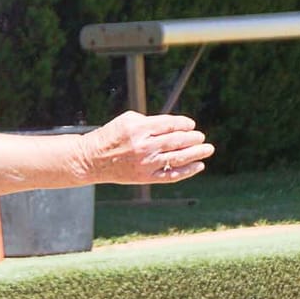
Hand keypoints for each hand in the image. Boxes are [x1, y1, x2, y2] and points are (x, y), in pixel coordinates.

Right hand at [82, 111, 212, 184]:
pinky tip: (198, 166)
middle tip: (202, 137)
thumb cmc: (111, 137)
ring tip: (207, 149)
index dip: (184, 124)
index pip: (169, 124)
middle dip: (193, 138)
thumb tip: (175, 126)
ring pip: (177, 158)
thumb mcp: (127, 120)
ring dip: (196, 153)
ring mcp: (145, 163)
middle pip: (176, 140)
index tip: (191, 125)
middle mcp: (143, 146)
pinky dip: (187, 171)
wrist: (92, 159)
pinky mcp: (145, 178)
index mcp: (139, 128)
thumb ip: (150, 121)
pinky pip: (171, 175)